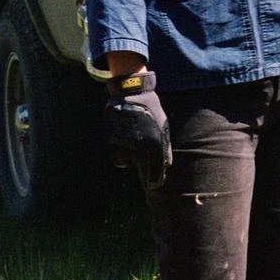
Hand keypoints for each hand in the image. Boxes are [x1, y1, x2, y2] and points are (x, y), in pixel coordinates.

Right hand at [104, 71, 170, 190]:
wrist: (131, 93)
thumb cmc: (150, 109)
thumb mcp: (163, 125)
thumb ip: (165, 146)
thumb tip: (168, 165)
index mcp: (154, 141)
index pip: (156, 168)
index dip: (156, 179)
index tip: (155, 186)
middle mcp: (139, 144)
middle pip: (142, 169)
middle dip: (146, 175)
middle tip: (149, 181)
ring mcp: (124, 143)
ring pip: (128, 163)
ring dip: (133, 161)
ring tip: (137, 150)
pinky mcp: (111, 140)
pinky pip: (117, 157)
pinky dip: (121, 156)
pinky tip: (126, 147)